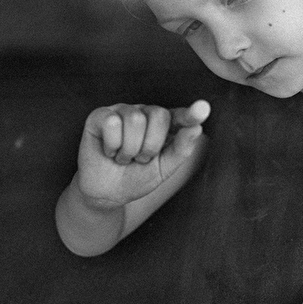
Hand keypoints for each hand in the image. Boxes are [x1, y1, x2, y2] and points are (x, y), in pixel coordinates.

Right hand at [76, 100, 210, 208]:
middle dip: (150, 146)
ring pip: (135, 119)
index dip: (191, 113)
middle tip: (140, 159)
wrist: (106, 194)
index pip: (180, 115)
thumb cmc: (136, 178)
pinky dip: (112, 145)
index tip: (202, 109)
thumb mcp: (163, 169)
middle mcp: (144, 113)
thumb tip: (196, 128)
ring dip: (130, 149)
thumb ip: (180, 149)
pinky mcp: (100, 115)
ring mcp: (122, 111)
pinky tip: (109, 151)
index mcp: (164, 125)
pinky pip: (112, 122)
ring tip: (124, 157)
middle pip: (158, 114)